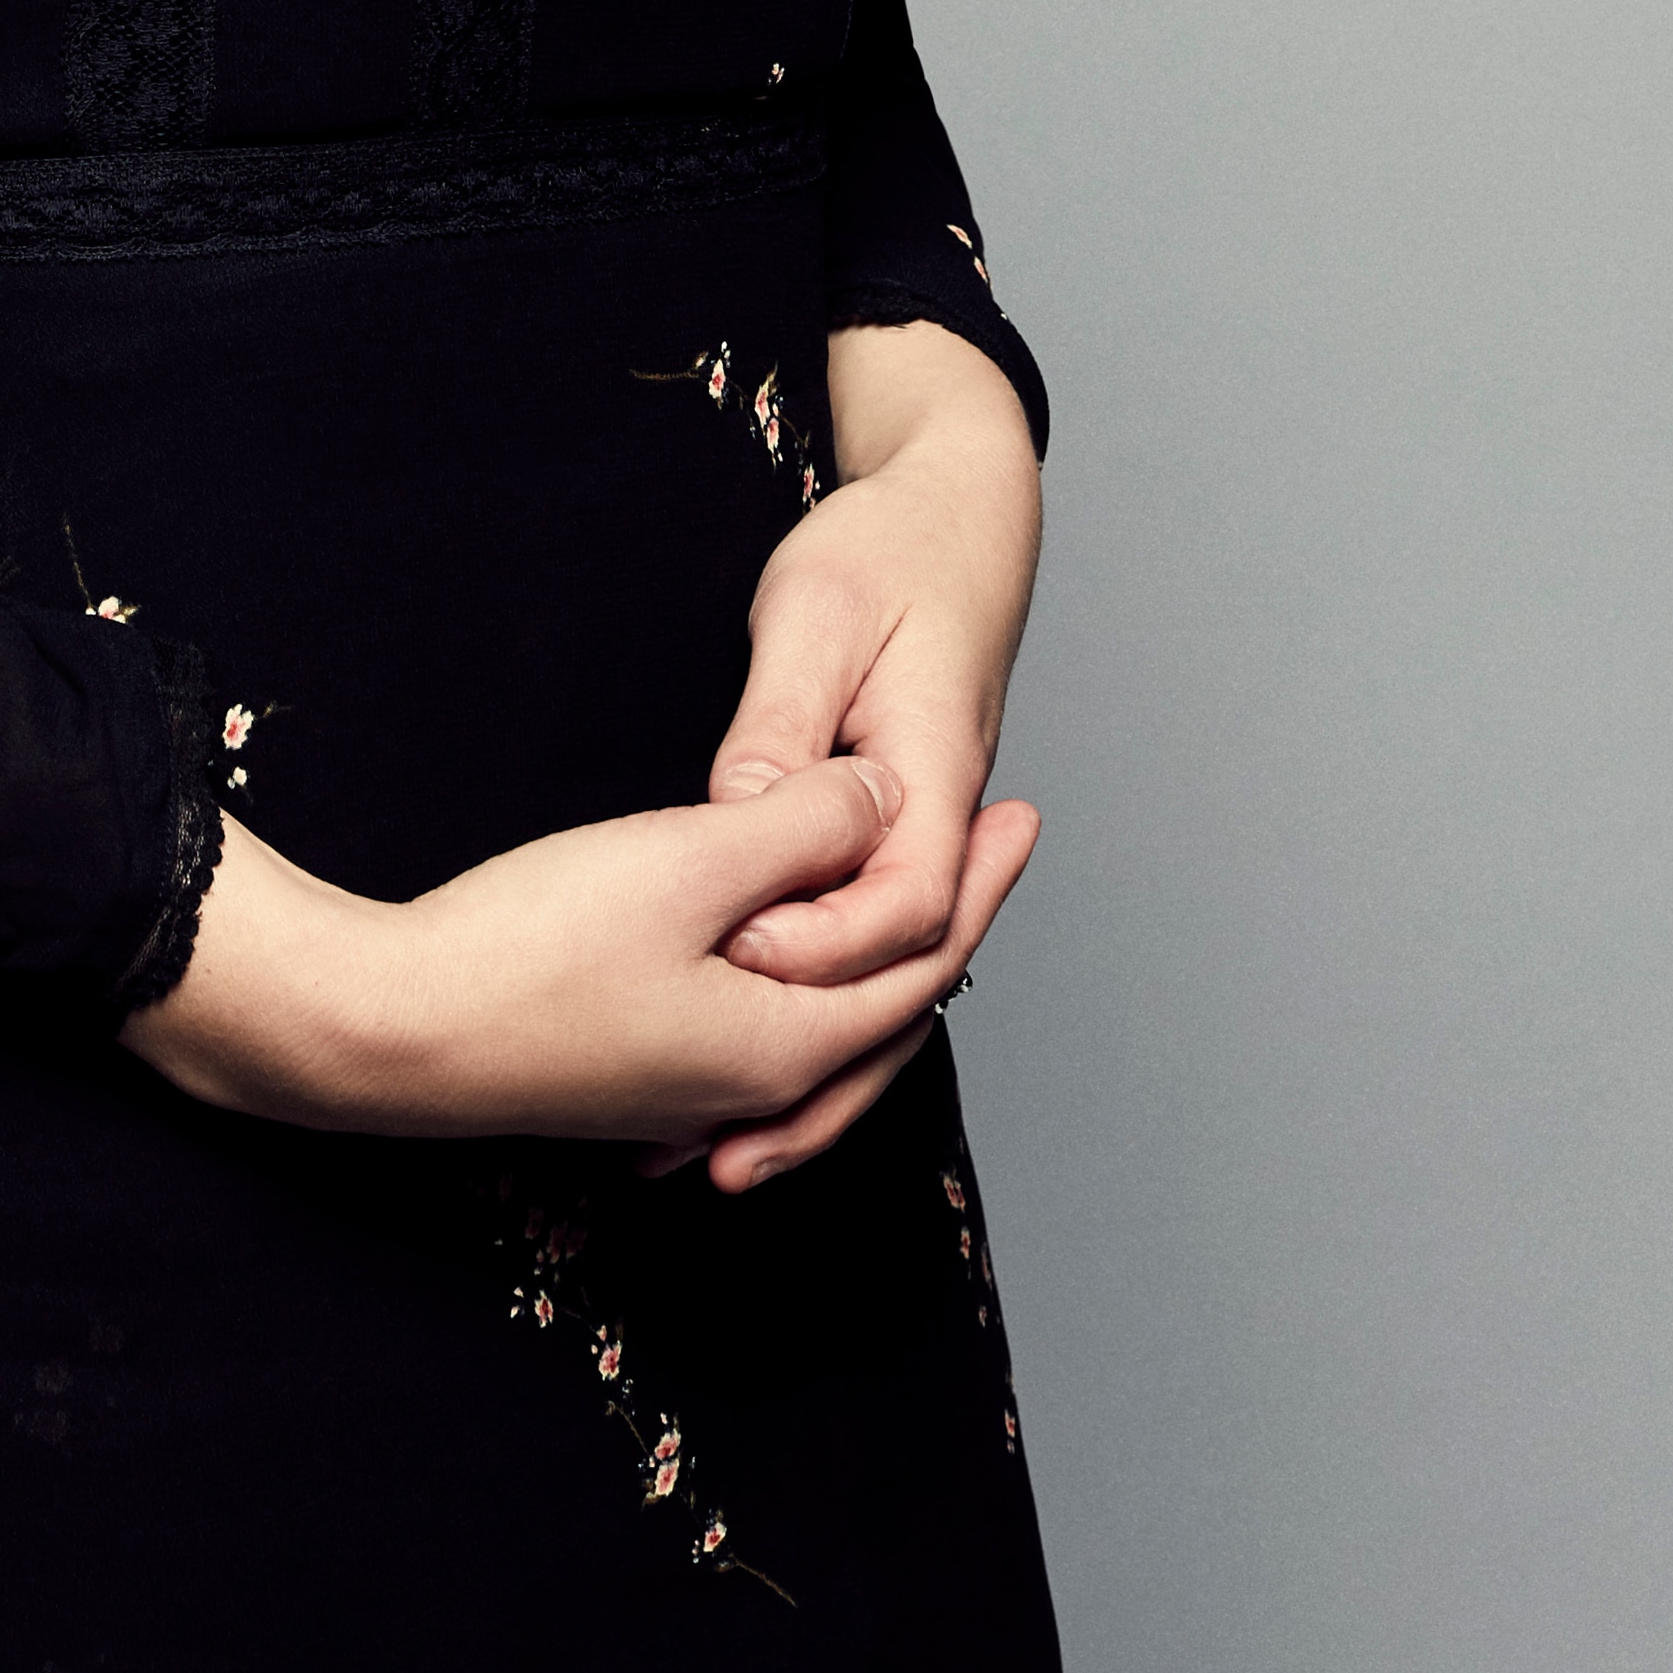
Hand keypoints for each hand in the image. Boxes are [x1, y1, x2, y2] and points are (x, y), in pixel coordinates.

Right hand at [119, 759, 913, 1150]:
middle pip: (885, 1007)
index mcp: (782, 1044)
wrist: (388, 1032)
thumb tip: (884, 797)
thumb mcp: (687, 863)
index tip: (1023, 809)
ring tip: (901, 883)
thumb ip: (798, 828)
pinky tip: (777, 940)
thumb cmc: (532, 947)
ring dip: (873, 952)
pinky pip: (759, 1026)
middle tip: (991, 838)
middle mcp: (747, 1087)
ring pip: (822, 1021)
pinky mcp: (628, 1071)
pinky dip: (802, 975)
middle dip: (944, 920)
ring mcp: (683, 1090)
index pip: (921, 965)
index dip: (979, 884)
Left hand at [674, 322, 1046, 1191]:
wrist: (961, 511)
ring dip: (806, 1079)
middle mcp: (939, 823)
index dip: (819, 943)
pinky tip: (727, 1066)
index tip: (731, 950)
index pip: (902, 903)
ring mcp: (919, 839)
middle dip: (811, 1081)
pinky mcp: (888, 839)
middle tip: (712, 1158)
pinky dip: (802, 1012)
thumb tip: (748, 812)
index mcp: (938, 771)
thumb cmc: (893, 545)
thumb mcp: (820, 614)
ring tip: (711, 1161)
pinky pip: (854, 948)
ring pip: (876, 988)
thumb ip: (788, 725)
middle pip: (898, 985)